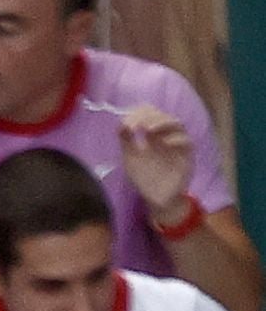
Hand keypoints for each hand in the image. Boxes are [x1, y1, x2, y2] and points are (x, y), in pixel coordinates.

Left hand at [119, 105, 194, 219]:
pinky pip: (187, 142)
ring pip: (177, 124)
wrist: (157, 198)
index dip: (138, 113)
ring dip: (162, 122)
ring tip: (148, 129)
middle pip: (162, 114)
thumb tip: (122, 122)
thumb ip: (126, 140)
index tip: (127, 122)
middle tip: (138, 125)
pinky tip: (164, 143)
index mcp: (150, 133)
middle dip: (149, 116)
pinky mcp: (186, 156)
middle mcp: (164, 135)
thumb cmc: (144, 176)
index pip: (148, 112)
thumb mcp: (130, 157)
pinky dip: (176, 139)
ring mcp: (177, 145)